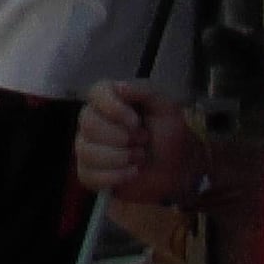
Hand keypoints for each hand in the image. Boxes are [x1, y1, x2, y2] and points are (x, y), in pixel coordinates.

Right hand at [75, 81, 203, 204]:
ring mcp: (87, 147)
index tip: (135, 122)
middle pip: (89, 124)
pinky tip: (132, 173)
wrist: (176, 169)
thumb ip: (145, 92)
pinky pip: (88, 175)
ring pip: (86, 152)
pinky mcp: (88, 173)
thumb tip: (119, 87)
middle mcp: (93, 121)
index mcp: (110, 100)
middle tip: (143, 140)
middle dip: (121, 137)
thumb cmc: (169, 136)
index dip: (113, 108)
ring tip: (140, 158)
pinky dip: (116, 176)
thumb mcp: (166, 108)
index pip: (96, 93)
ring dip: (121, 158)